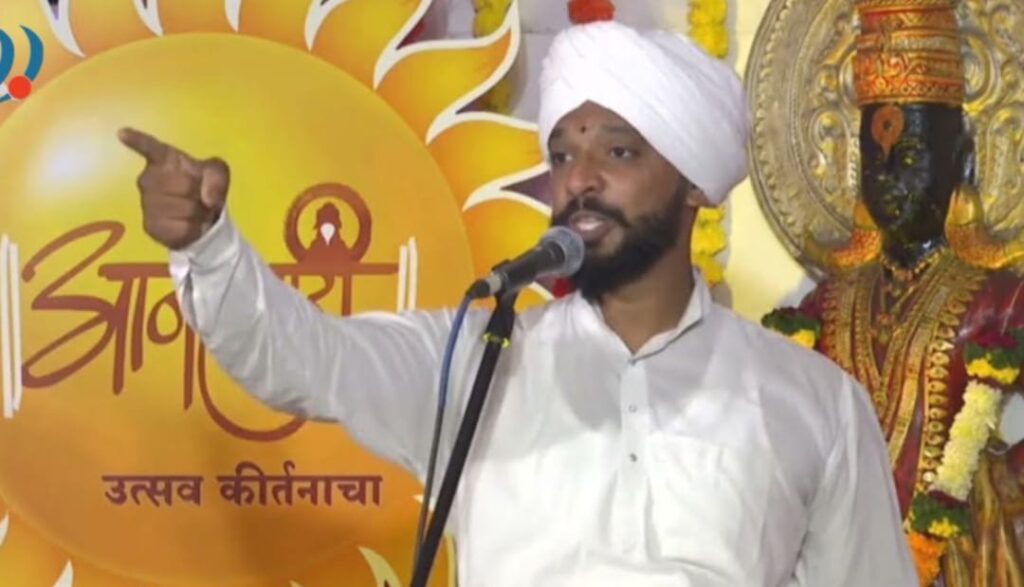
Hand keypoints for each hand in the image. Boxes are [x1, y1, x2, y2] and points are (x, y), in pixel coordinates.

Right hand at [119, 127, 229, 249]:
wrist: (204, 219)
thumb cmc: (205, 189)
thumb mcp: (218, 175)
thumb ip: (216, 176)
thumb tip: (206, 198)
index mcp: (165, 159)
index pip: (150, 148)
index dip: (138, 141)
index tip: (123, 133)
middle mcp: (149, 179)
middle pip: (181, 184)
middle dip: (198, 192)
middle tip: (198, 196)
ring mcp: (147, 202)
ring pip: (182, 207)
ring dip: (196, 211)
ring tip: (194, 210)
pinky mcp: (150, 225)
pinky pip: (180, 227)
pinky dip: (192, 228)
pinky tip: (188, 224)